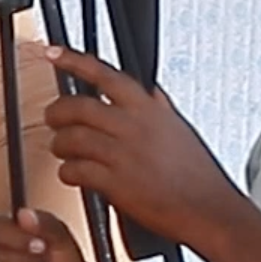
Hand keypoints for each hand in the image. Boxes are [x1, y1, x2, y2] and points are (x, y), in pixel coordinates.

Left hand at [44, 50, 243, 252]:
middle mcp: (133, 126)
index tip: (53, 53)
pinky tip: (72, 174)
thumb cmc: (197, 173)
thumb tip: (150, 92)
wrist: (207, 208)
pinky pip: (75, 170)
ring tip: (61, 150)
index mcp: (148, 108)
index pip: (105, 74)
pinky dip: (67, 172)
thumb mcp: (180, 128)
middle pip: (78, 106)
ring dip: (59, 144)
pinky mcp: (115, 183)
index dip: (73, 60)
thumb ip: (159, 108)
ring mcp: (123, 154)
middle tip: (53, 119)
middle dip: (57, 112)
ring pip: (71, 138)